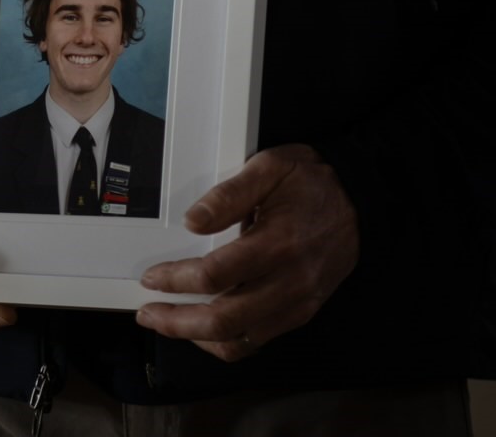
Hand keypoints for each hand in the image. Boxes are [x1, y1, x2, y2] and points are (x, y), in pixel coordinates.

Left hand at [136, 144, 358, 362]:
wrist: (360, 201)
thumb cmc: (311, 180)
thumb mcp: (270, 167)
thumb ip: (230, 194)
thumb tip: (193, 221)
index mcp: (278, 243)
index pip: (216, 275)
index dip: (177, 280)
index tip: (151, 277)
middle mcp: (289, 282)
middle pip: (225, 319)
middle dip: (178, 322)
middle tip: (147, 314)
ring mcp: (298, 303)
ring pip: (241, 339)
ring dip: (198, 337)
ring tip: (170, 323)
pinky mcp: (303, 313)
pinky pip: (259, 340)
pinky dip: (227, 341)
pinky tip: (206, 328)